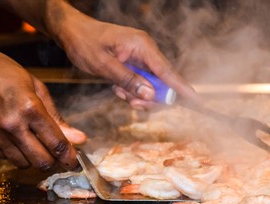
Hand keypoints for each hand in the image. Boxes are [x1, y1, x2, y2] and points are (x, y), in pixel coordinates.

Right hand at [0, 36, 85, 169]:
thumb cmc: (0, 71)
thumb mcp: (35, 87)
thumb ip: (56, 116)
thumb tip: (78, 138)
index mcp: (29, 108)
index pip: (56, 144)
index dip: (70, 157)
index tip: (75, 161)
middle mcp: (11, 126)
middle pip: (42, 162)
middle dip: (54, 162)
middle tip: (57, 155)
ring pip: (23, 164)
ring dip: (33, 158)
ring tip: (34, 143)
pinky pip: (5, 157)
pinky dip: (15, 153)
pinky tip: (15, 138)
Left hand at [54, 4, 196, 109]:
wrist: (72, 33)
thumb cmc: (85, 43)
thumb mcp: (104, 64)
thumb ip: (128, 80)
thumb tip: (150, 95)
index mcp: (142, 46)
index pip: (168, 71)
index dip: (182, 88)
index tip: (196, 101)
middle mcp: (146, 51)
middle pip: (162, 82)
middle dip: (150, 98)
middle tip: (133, 104)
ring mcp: (141, 58)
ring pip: (151, 86)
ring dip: (137, 95)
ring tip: (119, 91)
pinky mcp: (134, 64)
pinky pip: (141, 83)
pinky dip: (132, 91)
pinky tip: (118, 88)